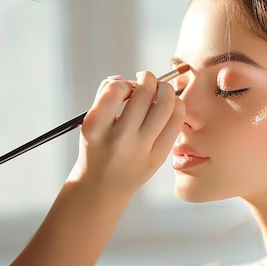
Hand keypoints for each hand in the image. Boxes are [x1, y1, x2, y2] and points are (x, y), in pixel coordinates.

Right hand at [69, 70, 184, 194]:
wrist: (103, 186)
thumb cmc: (97, 147)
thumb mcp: (90, 122)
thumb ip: (104, 94)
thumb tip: (128, 79)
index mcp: (96, 129)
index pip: (114, 90)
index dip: (123, 83)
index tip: (124, 89)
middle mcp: (119, 140)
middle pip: (145, 94)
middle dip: (148, 78)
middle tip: (146, 79)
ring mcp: (142, 150)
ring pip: (167, 105)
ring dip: (166, 88)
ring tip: (159, 89)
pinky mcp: (158, 158)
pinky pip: (177, 122)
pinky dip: (176, 106)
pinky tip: (168, 105)